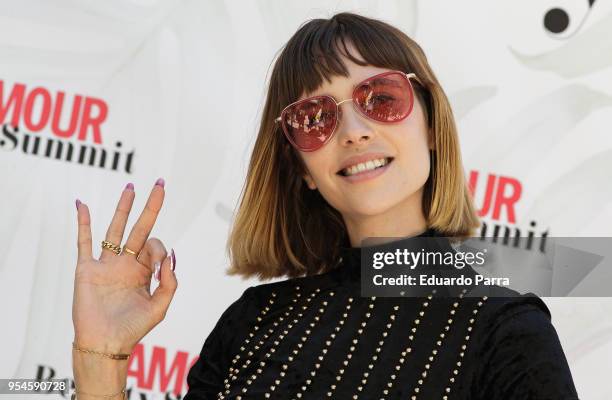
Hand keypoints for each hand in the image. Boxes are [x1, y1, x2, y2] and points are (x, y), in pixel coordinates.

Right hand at [71, 179, 177, 353]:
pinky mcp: (87, 269)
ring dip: (123, 208)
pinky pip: (84, 242)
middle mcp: (126, 264)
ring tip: (131, 187)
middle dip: (150, 207)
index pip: (155, 247)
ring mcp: (106, 265)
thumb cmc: (133, 329)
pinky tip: (83, 205)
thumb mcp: (160, 307)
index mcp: (143, 272)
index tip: (159, 264)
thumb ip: (169, 283)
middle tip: (160, 184)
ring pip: (115, 229)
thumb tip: (171, 258)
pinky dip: (83, 223)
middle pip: (139, 229)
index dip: (160, 249)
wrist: (106, 344)